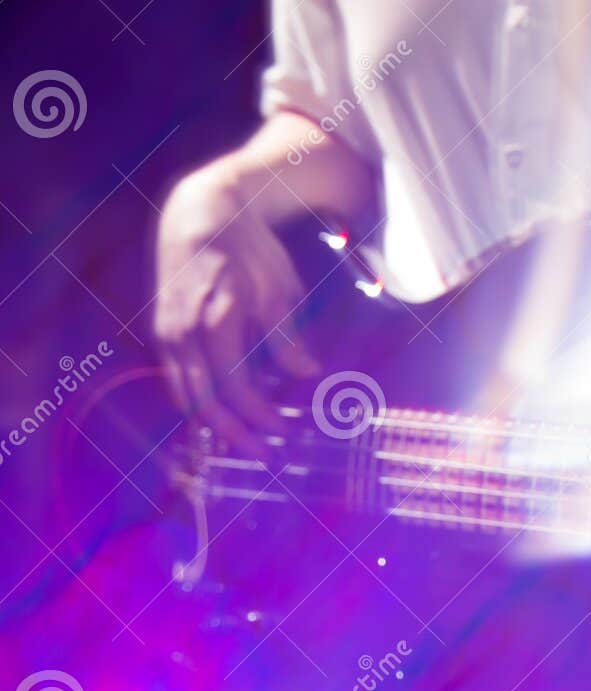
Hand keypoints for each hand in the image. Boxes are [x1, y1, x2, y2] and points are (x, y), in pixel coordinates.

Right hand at [153, 166, 319, 455]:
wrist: (200, 212)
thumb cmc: (247, 248)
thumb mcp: (277, 287)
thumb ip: (287, 335)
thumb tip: (307, 373)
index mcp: (214, 320)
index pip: (234, 385)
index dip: (259, 414)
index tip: (285, 431)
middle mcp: (182, 331)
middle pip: (203, 400)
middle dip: (235, 433)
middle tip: (265, 456)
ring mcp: (167, 333)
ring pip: (184, 395)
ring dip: (214, 424)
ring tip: (243, 443)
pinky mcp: (162, 332)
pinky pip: (176, 379)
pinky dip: (197, 403)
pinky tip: (220, 417)